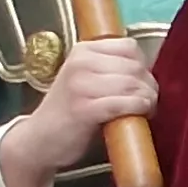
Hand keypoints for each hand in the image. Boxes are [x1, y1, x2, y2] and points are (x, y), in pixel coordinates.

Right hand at [0, 36, 154, 186]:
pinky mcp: (84, 109)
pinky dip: (138, 110)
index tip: (139, 83)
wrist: (39, 140)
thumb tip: (146, 71)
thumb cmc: (67, 111)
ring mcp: (80, 85)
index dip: (142, 65)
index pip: (129, 46)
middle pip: (134, 67)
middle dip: (148, 86)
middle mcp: (80, 63)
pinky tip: (137, 116)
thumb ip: (108, 68)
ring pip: (133, 85)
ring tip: (143, 110)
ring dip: (147, 100)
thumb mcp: (83, 78)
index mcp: (81, 51)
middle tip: (146, 101)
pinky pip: (125, 103)